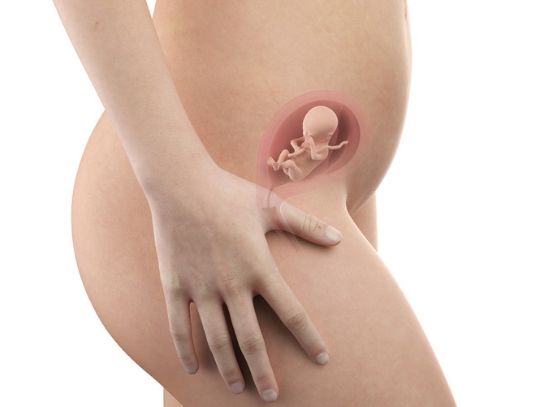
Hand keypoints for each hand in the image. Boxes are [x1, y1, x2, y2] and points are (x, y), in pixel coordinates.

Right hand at [146, 165, 341, 401]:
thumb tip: (339, 238)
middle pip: (251, 339)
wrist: (181, 183)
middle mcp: (232, 284)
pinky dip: (185, 349)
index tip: (322, 358)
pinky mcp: (175, 285)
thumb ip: (306, 226)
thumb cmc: (228, 193)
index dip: (309, 338)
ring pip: (216, 339)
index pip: (292, 312)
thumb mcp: (271, 207)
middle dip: (263, 371)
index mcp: (259, 267)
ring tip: (237, 387)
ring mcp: (201, 287)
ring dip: (228, 366)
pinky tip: (193, 369)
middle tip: (272, 396)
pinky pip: (178, 325)